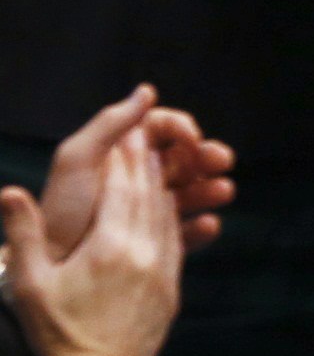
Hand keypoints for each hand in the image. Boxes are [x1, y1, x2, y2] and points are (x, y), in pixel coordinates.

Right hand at [1, 130, 183, 355]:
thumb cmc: (59, 331)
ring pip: (166, 215)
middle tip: (143, 138)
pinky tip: (166, 208)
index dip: (121, 160)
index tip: (122, 136)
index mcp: (108, 245)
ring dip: (161, 186)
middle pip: (147, 195)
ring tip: (156, 164)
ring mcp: (162, 268)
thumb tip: (10, 191)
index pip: (120, 189)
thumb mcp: (32, 284)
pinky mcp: (172, 286)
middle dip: (144, 164)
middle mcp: (143, 250)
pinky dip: (171, 217)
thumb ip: (24, 236)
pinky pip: (175, 240)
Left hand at [32, 85, 234, 256]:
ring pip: (191, 191)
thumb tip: (147, 91)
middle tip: (222, 162)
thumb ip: (110, 124)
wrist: (49, 265)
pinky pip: (185, 230)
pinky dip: (201, 226)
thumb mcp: (76, 159)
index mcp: (122, 151)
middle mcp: (138, 176)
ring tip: (224, 192)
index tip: (193, 139)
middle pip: (185, 157)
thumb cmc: (62, 210)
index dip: (183, 128)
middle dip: (207, 156)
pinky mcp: (153, 239)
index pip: (162, 128)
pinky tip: (208, 224)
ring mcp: (148, 208)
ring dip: (211, 188)